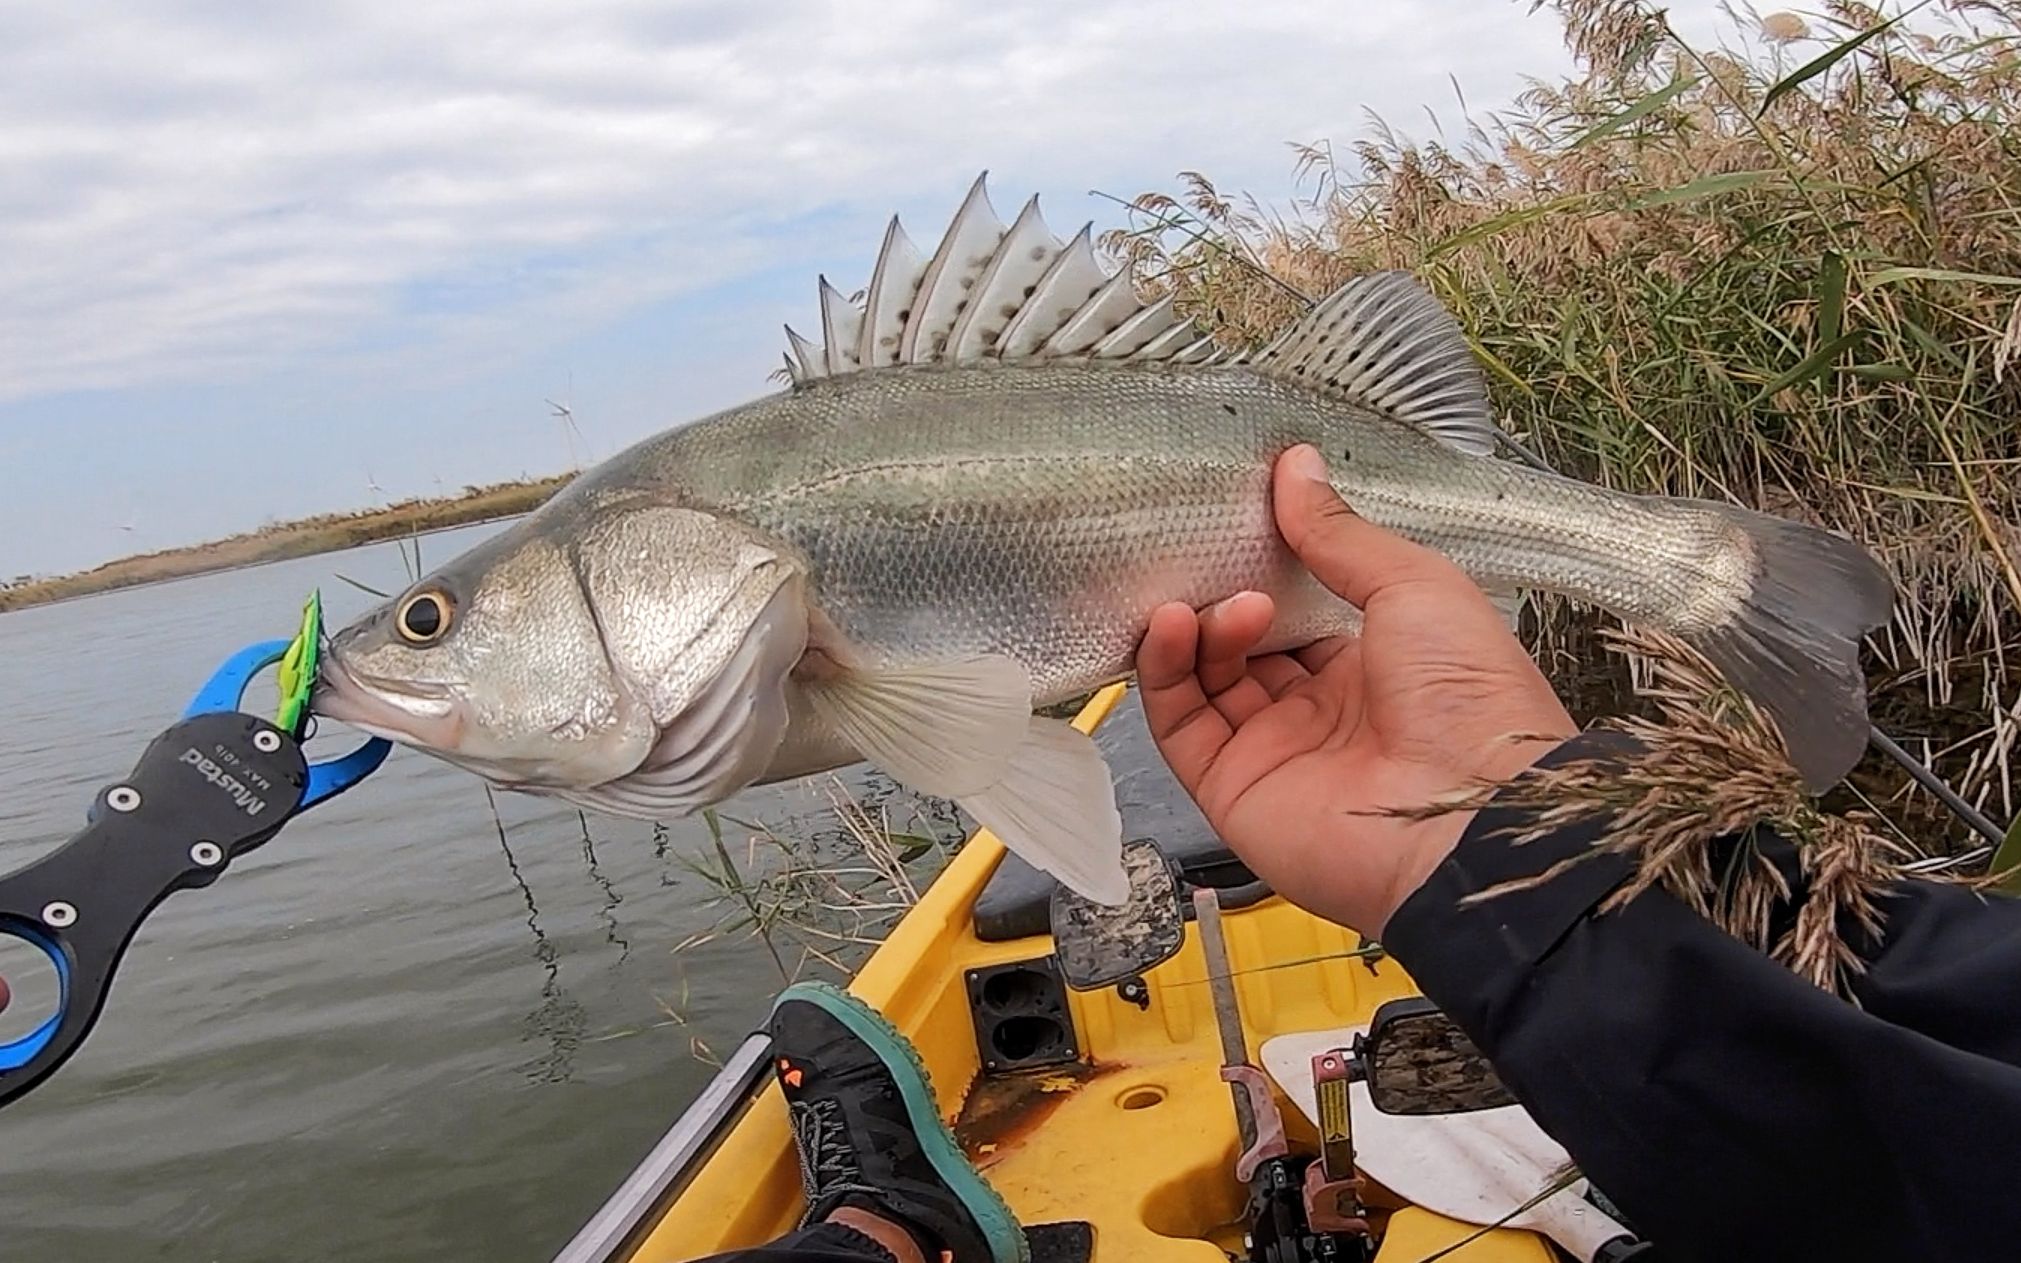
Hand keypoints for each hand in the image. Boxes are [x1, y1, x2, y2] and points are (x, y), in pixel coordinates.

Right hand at [1136, 444, 1578, 936]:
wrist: (1468, 819)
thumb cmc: (1469, 699)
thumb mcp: (1414, 586)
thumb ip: (1340, 533)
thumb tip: (1295, 465)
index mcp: (1374, 666)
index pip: (1298, 610)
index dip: (1267, 567)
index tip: (1240, 515)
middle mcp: (1319, 712)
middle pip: (1243, 644)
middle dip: (1222, 594)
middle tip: (1213, 554)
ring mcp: (1272, 752)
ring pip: (1202, 679)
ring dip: (1196, 626)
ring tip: (1209, 600)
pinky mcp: (1230, 789)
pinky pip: (1179, 723)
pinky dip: (1164, 670)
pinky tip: (1171, 623)